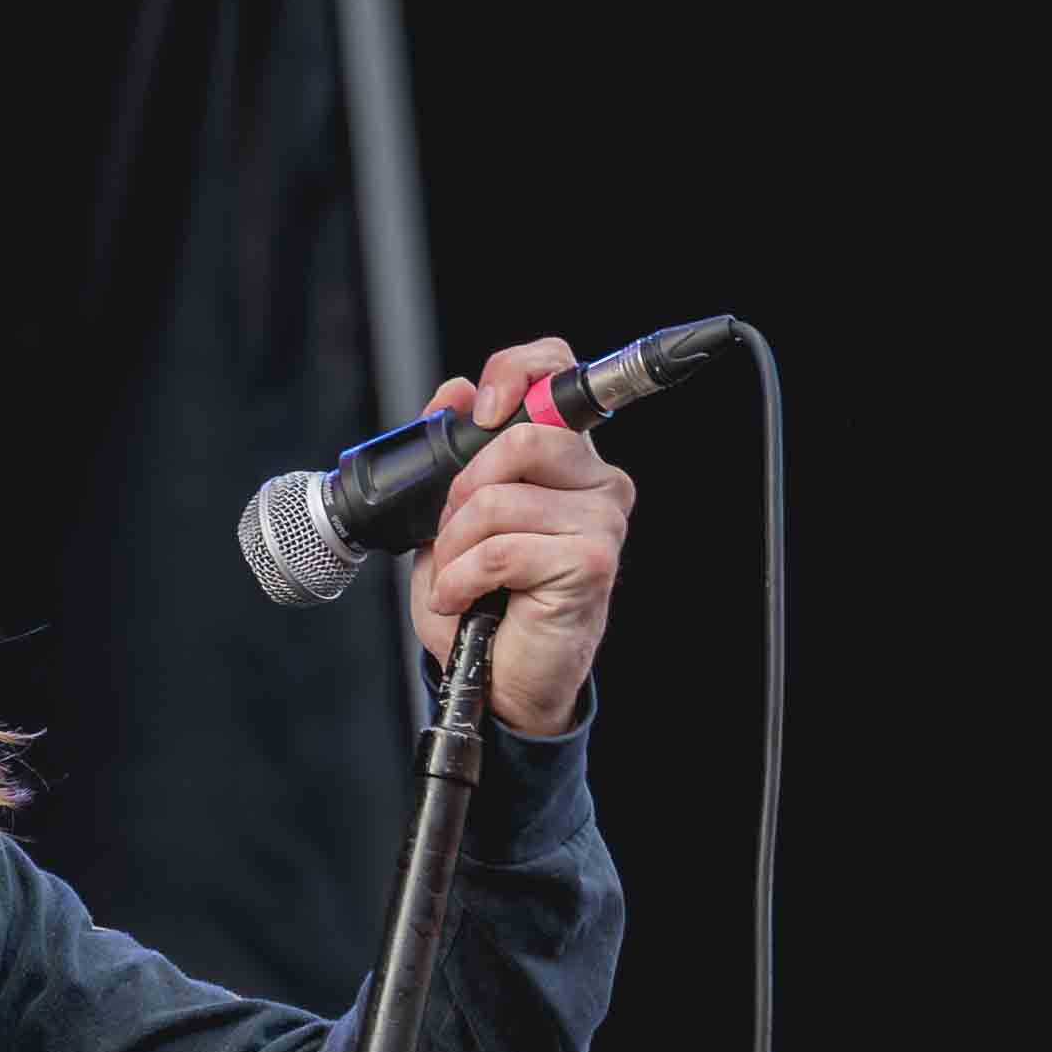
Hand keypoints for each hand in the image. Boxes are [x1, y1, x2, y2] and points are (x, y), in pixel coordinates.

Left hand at [410, 338, 634, 738]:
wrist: (502, 680)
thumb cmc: (485, 603)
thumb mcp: (452, 519)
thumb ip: (453, 456)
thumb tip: (450, 395)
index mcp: (568, 461)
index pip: (559, 375)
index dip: (516, 371)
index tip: (477, 408)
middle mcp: (598, 483)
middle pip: (520, 439)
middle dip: (461, 492)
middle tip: (451, 536)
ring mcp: (601, 522)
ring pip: (499, 499)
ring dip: (454, 546)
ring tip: (455, 579)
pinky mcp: (591, 563)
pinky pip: (501, 548)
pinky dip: (461, 577)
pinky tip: (461, 598)